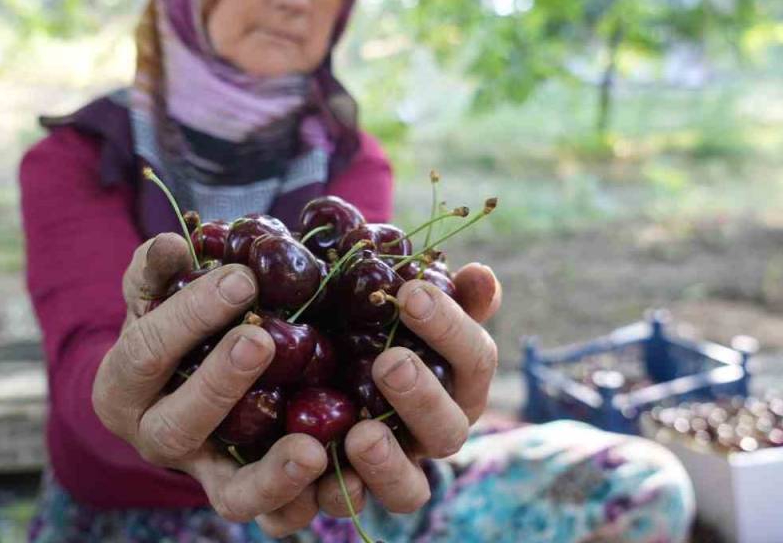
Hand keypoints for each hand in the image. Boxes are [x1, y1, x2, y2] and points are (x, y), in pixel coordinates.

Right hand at [92, 233, 330, 536]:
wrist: (187, 372)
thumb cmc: (176, 323)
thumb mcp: (159, 293)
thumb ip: (159, 270)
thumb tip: (172, 245)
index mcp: (122, 388)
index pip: (146, 353)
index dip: (189, 316)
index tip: (242, 278)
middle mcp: (155, 440)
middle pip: (179, 426)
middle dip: (220, 383)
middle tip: (262, 341)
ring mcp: (204, 475)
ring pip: (230, 493)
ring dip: (271, 474)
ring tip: (312, 448)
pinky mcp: (249, 496)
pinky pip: (274, 515)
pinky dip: (303, 499)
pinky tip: (339, 468)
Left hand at [315, 263, 502, 516]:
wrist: (302, 375)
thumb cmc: (363, 328)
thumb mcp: (394, 305)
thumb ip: (436, 292)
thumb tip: (480, 274)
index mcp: (454, 384)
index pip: (473, 359)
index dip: (450, 328)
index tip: (411, 293)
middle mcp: (430, 434)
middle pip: (448, 430)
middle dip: (422, 397)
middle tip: (389, 362)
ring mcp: (392, 472)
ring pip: (408, 490)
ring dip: (388, 464)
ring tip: (361, 435)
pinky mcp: (343, 495)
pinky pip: (345, 509)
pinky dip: (331, 495)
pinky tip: (309, 465)